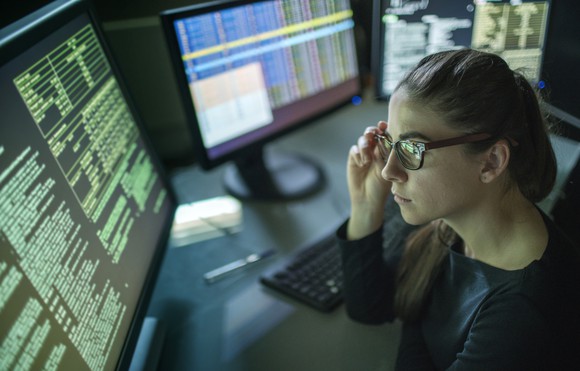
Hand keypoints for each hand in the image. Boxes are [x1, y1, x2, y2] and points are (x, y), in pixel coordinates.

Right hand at [346, 121, 391, 238]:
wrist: (367, 199)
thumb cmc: (381, 187)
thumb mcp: (387, 171)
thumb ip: (386, 157)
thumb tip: (390, 143)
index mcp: (385, 150)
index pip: (385, 134)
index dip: (383, 128)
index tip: (383, 125)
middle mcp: (374, 150)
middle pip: (371, 133)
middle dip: (371, 131)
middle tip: (372, 134)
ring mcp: (363, 154)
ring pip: (362, 140)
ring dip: (364, 146)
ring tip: (367, 160)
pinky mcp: (354, 159)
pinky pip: (353, 150)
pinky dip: (357, 154)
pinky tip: (361, 164)